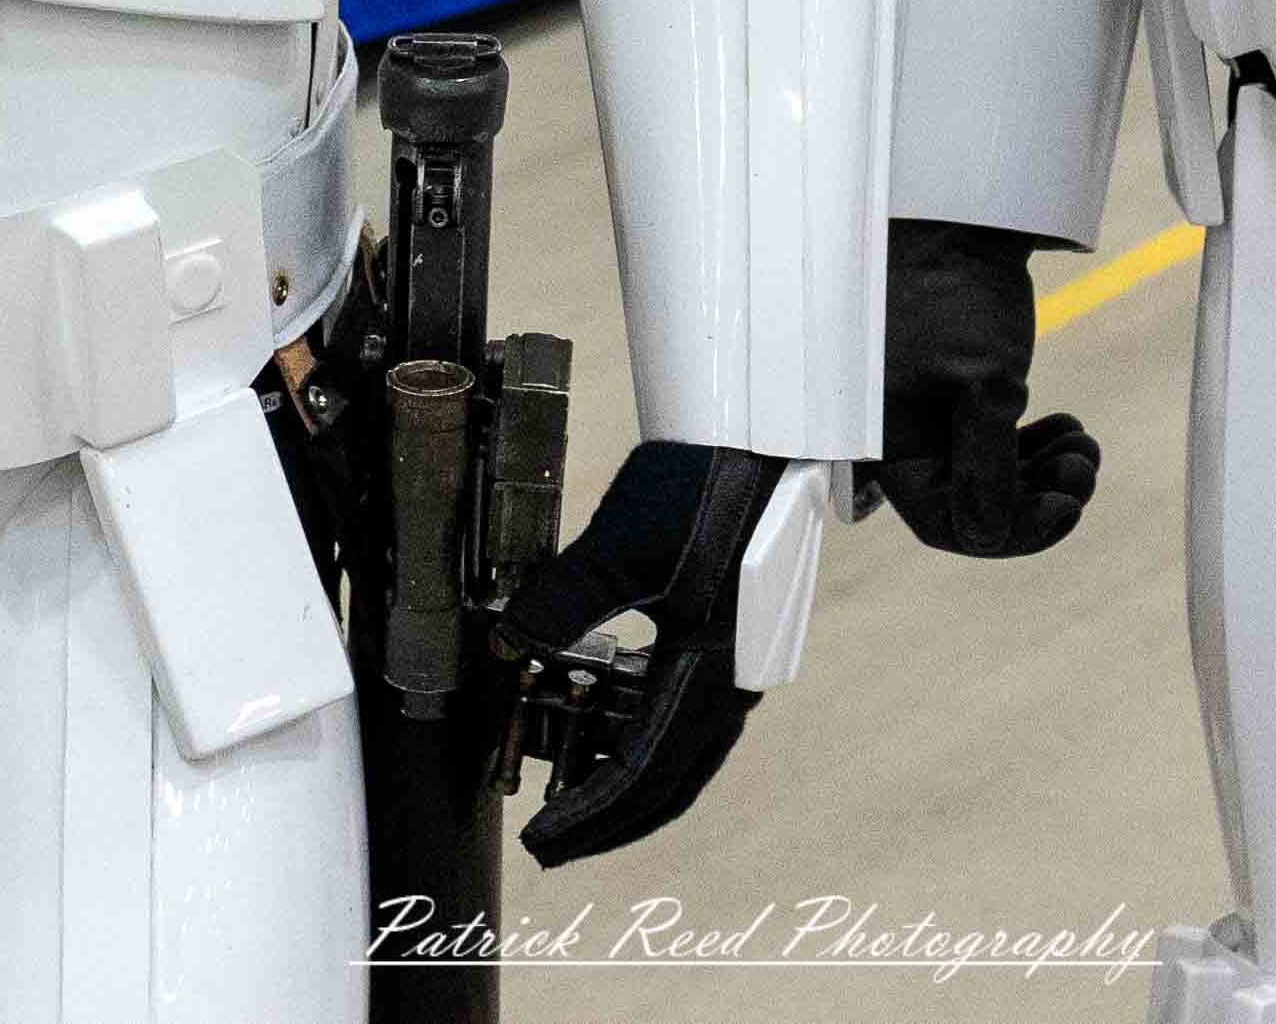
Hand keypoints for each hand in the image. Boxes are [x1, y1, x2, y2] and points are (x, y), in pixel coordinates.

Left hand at [502, 439, 790, 863]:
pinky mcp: (734, 637)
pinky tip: (615, 730)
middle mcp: (734, 682)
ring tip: (577, 796)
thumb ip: (561, 602)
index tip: (540, 839)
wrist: (767, 433)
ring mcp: (739, 662)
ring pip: (686, 755)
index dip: (588, 814)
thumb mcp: (622, 547)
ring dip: (633, 787)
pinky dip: (651, 743)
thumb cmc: (706, 484)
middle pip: (672, 783)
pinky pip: (692, 719)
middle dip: (611, 820)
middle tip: (554, 843)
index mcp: (711, 673)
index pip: (641, 773)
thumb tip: (508, 643)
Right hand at [870, 218, 1099, 557]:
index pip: (950, 523)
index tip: (1070, 506)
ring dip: (1040, 471)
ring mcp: (923, 411)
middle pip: (971, 505)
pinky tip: (1064, 425)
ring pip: (985, 474)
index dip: (1015, 531)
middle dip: (1036, 496)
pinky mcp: (945, 387)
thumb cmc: (956, 290)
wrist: (954, 212)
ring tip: (1082, 445)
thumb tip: (991, 534)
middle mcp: (899, 436)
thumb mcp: (984, 384)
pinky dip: (1028, 443)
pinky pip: (987, 440)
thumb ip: (987, 467)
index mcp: (890, 445)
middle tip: (1084, 468)